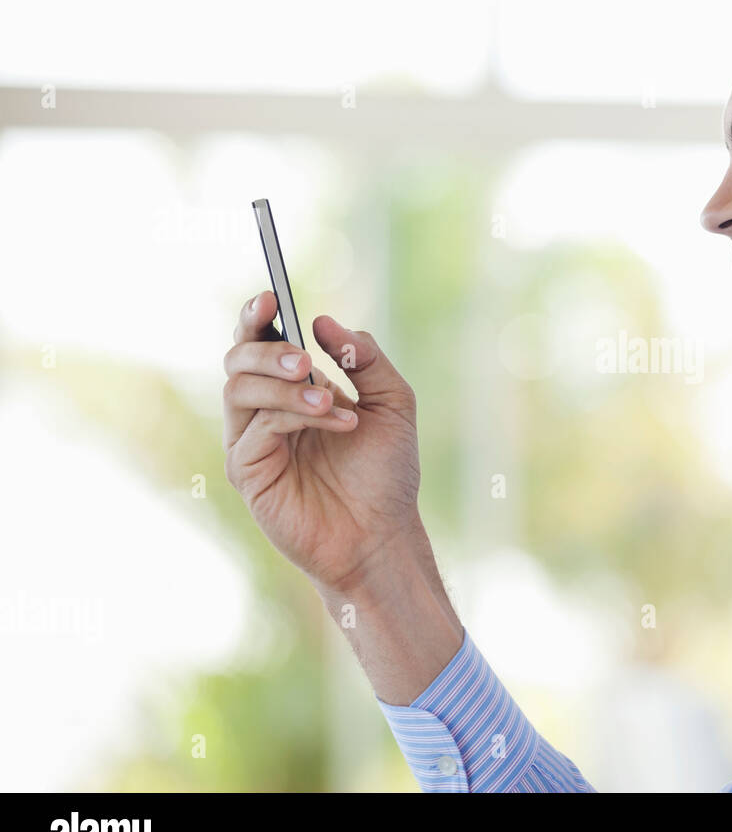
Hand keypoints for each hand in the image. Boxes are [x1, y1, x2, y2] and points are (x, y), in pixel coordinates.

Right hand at [222, 291, 422, 591]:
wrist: (384, 534)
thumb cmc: (387, 473)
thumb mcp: (393, 404)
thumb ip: (365, 358)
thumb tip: (324, 322)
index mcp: (294, 389)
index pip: (260, 342)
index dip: (256, 316)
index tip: (270, 297)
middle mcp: (267, 411)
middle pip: (238, 358)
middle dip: (266, 348)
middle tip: (305, 359)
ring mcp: (253, 441)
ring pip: (239, 388)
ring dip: (285, 385)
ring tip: (330, 399)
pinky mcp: (248, 471)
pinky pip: (257, 427)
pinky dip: (297, 415)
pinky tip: (339, 422)